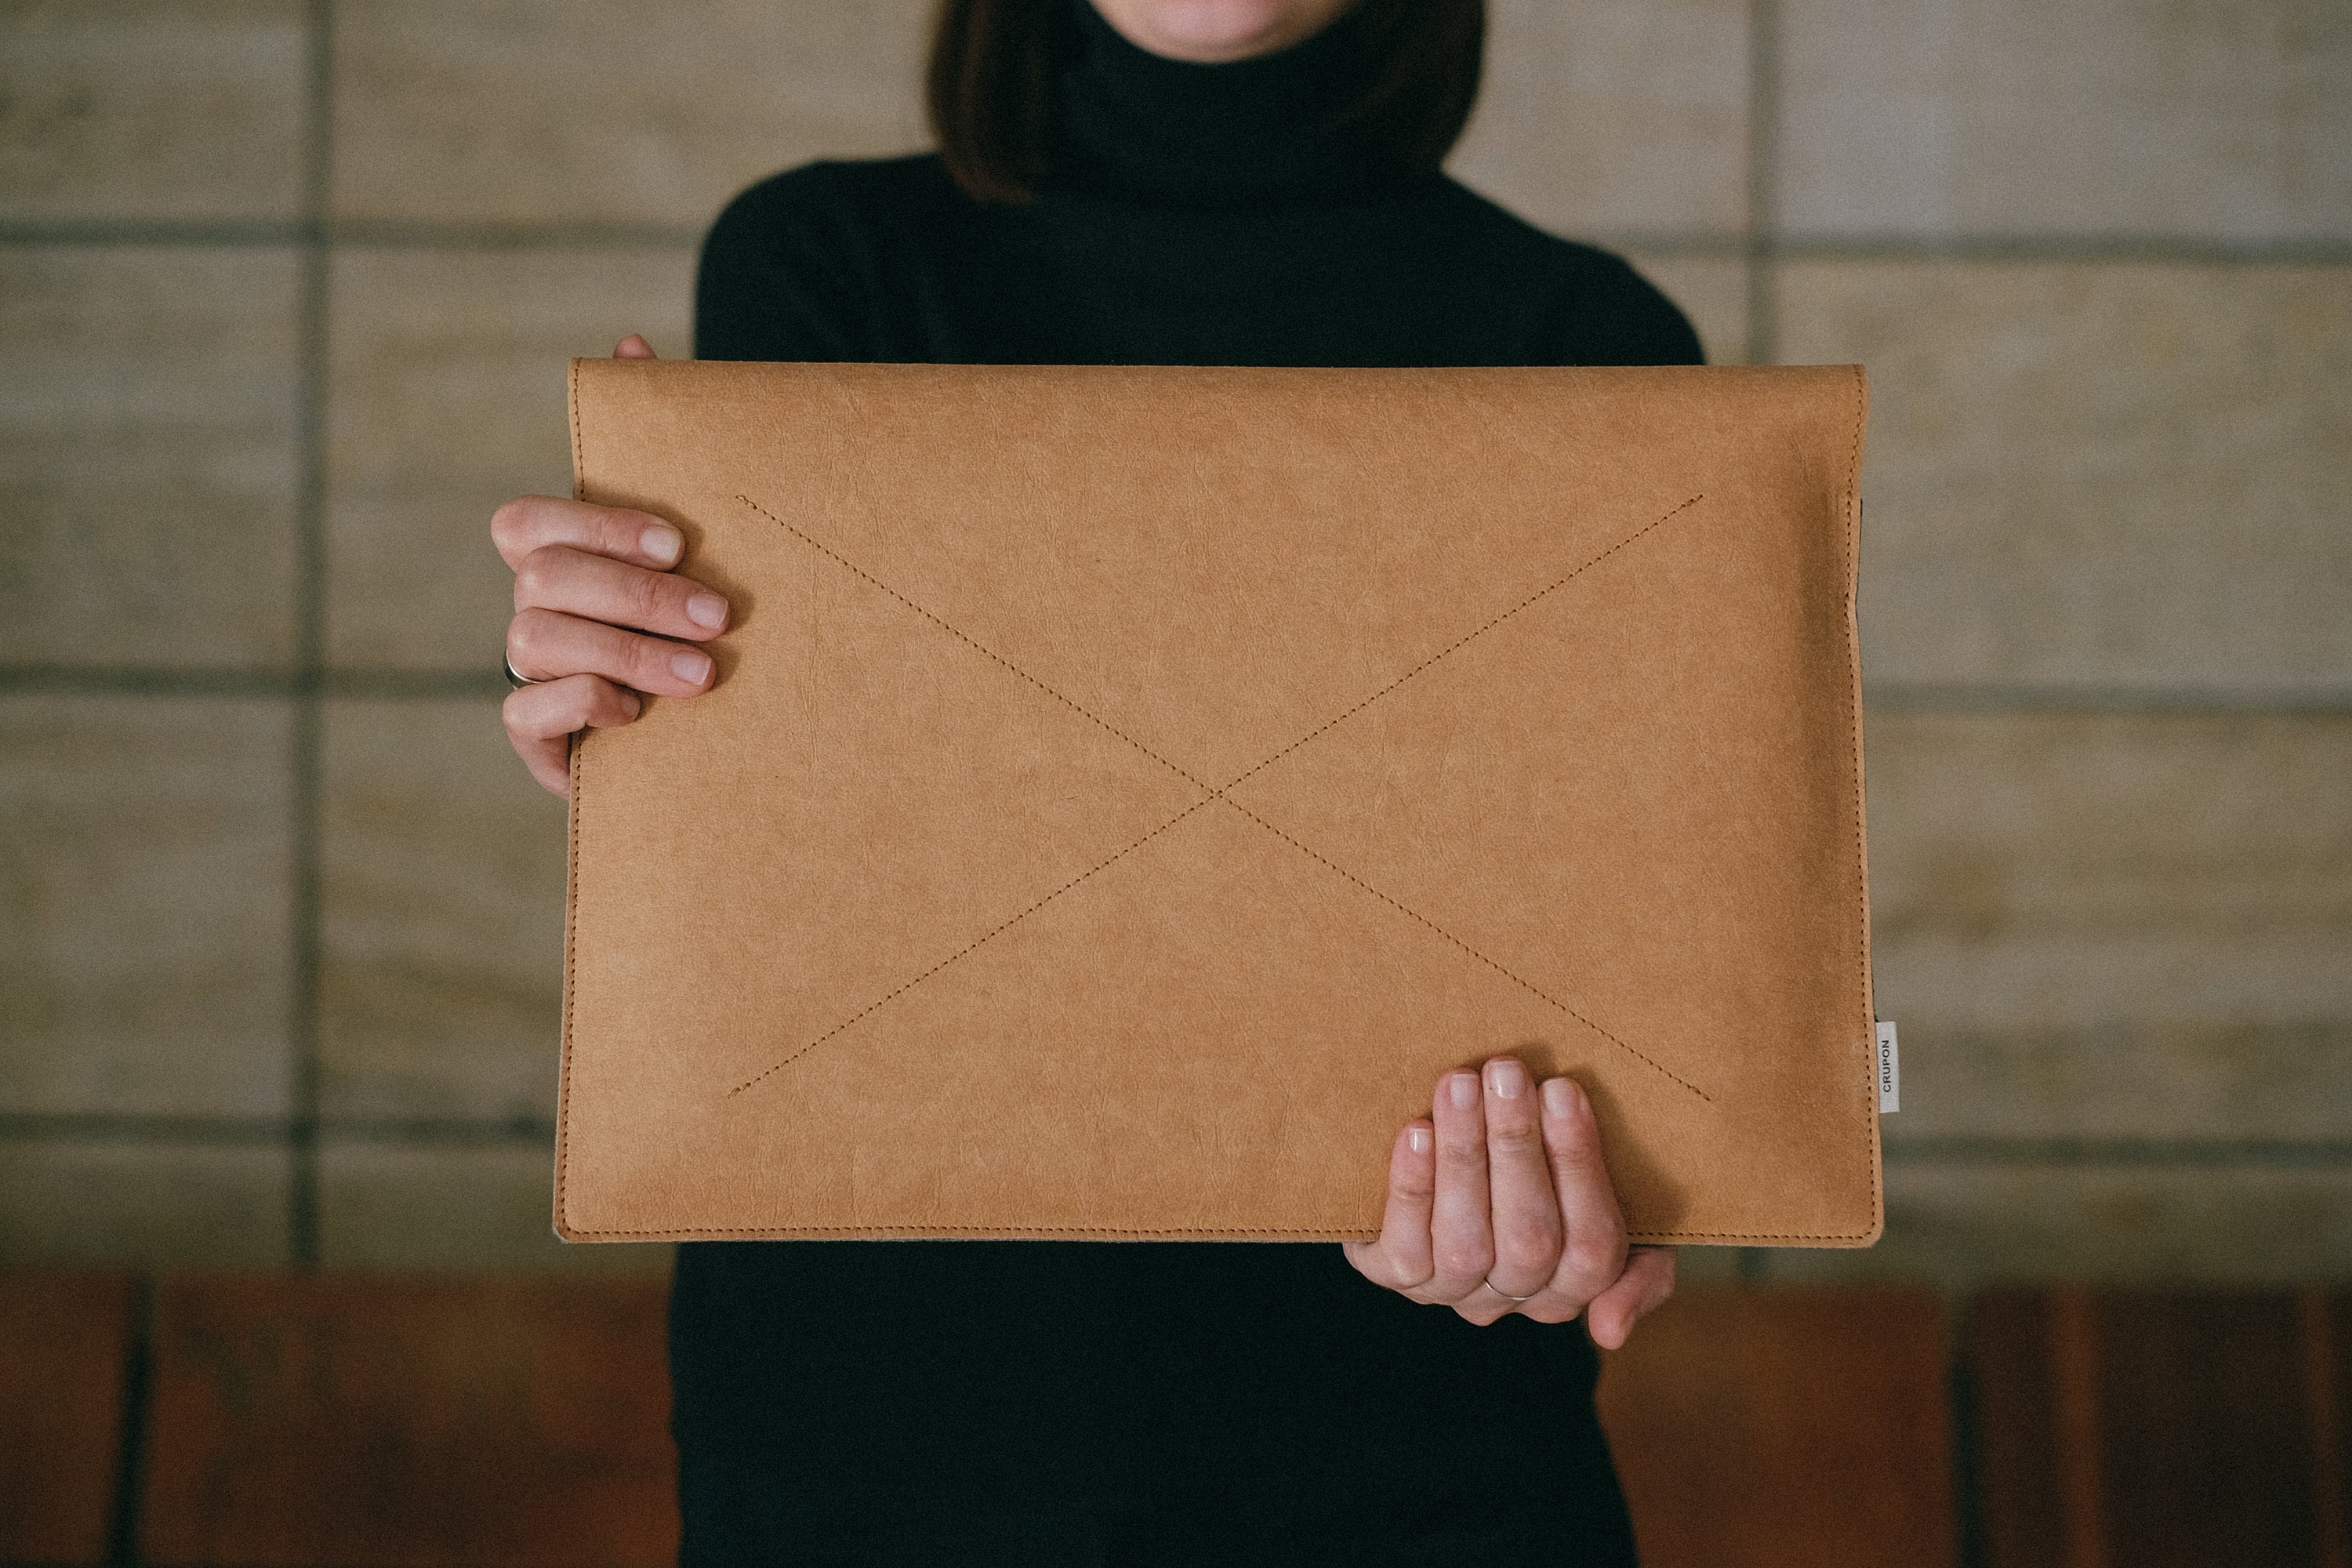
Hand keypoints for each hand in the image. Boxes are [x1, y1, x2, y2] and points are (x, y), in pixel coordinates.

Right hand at [493, 335, 731, 794]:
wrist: (725, 731)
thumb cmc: (702, 617)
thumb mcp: (698, 537)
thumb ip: (663, 451)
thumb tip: (630, 343)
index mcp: (561, 557)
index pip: (526, 521)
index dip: (595, 524)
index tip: (677, 543)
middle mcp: (535, 609)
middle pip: (542, 579)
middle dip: (635, 596)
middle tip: (719, 616)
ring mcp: (531, 675)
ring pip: (535, 640)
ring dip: (624, 652)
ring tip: (705, 674)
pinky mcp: (538, 740)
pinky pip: (524, 715)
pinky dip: (581, 706)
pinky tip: (639, 715)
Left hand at [1342, 1056, 1676, 1344]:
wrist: (1466, 1170)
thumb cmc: (1558, 1181)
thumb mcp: (1626, 1222)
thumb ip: (1642, 1273)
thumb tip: (1610, 1332)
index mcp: (1579, 1283)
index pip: (1594, 1243)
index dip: (1578, 1165)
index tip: (1562, 1089)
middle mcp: (1516, 1297)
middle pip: (1528, 1239)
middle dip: (1517, 1147)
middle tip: (1506, 1072)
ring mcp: (1453, 1291)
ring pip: (1465, 1242)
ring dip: (1464, 1157)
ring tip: (1460, 1085)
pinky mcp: (1395, 1275)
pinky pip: (1406, 1246)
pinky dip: (1413, 1188)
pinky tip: (1417, 1132)